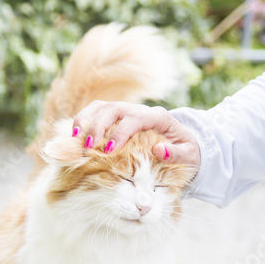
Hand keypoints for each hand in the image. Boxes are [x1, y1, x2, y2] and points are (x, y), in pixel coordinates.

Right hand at [72, 101, 199, 177]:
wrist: (187, 146)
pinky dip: (84, 122)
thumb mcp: (189, 156)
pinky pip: (97, 114)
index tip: (108, 150)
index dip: (120, 133)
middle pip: (114, 108)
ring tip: (74, 138)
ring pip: (102, 107)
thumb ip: (176, 154)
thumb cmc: (188, 153)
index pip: (135, 119)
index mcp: (158, 117)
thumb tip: (159, 150)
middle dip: (98, 126)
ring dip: (85, 120)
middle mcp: (140, 110)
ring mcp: (128, 112)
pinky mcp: (119, 119)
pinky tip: (74, 137)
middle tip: (88, 147)